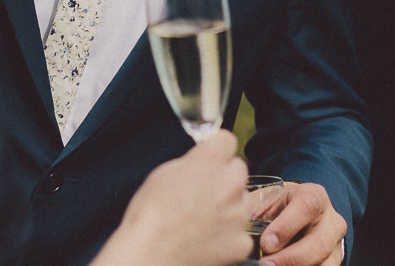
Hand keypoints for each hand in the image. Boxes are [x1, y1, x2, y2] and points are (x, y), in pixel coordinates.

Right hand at [93, 130, 252, 265]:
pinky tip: (207, 238)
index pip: (227, 140)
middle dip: (225, 177)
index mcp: (210, 162)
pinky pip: (241, 231)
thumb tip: (201, 161)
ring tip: (202, 219)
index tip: (212, 157)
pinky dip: (228, 235)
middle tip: (205, 192)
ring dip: (229, 206)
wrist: (152, 254)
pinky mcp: (242, 241)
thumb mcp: (164, 172)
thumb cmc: (151, 215)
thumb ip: (191, 162)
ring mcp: (239, 214)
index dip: (217, 149)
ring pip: (243, 201)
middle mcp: (230, 184)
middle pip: (239, 170)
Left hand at [256, 181, 345, 265]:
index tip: (265, 243)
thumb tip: (239, 228)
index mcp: (314, 195)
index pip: (307, 206)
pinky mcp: (335, 260)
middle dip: (291, 258)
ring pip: (325, 263)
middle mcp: (331, 219)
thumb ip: (255, 212)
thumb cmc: (280, 206)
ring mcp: (336, 243)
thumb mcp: (269, 201)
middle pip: (320, 243)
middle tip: (265, 264)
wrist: (300, 213)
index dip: (286, 227)